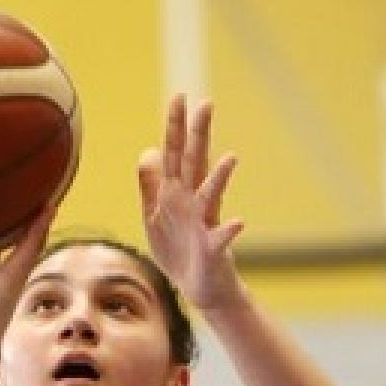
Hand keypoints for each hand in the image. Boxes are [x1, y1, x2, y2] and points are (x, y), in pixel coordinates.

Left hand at [137, 94, 246, 312]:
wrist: (199, 289)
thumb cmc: (179, 252)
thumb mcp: (155, 217)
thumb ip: (151, 185)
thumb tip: (147, 150)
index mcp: (176, 194)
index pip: (174, 154)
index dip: (175, 127)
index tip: (179, 96)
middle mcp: (193, 203)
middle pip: (194, 164)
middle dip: (199, 135)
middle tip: (207, 103)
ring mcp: (205, 225)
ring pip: (211, 197)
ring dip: (219, 179)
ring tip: (230, 159)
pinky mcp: (213, 250)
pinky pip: (222, 239)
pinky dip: (229, 231)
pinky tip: (238, 223)